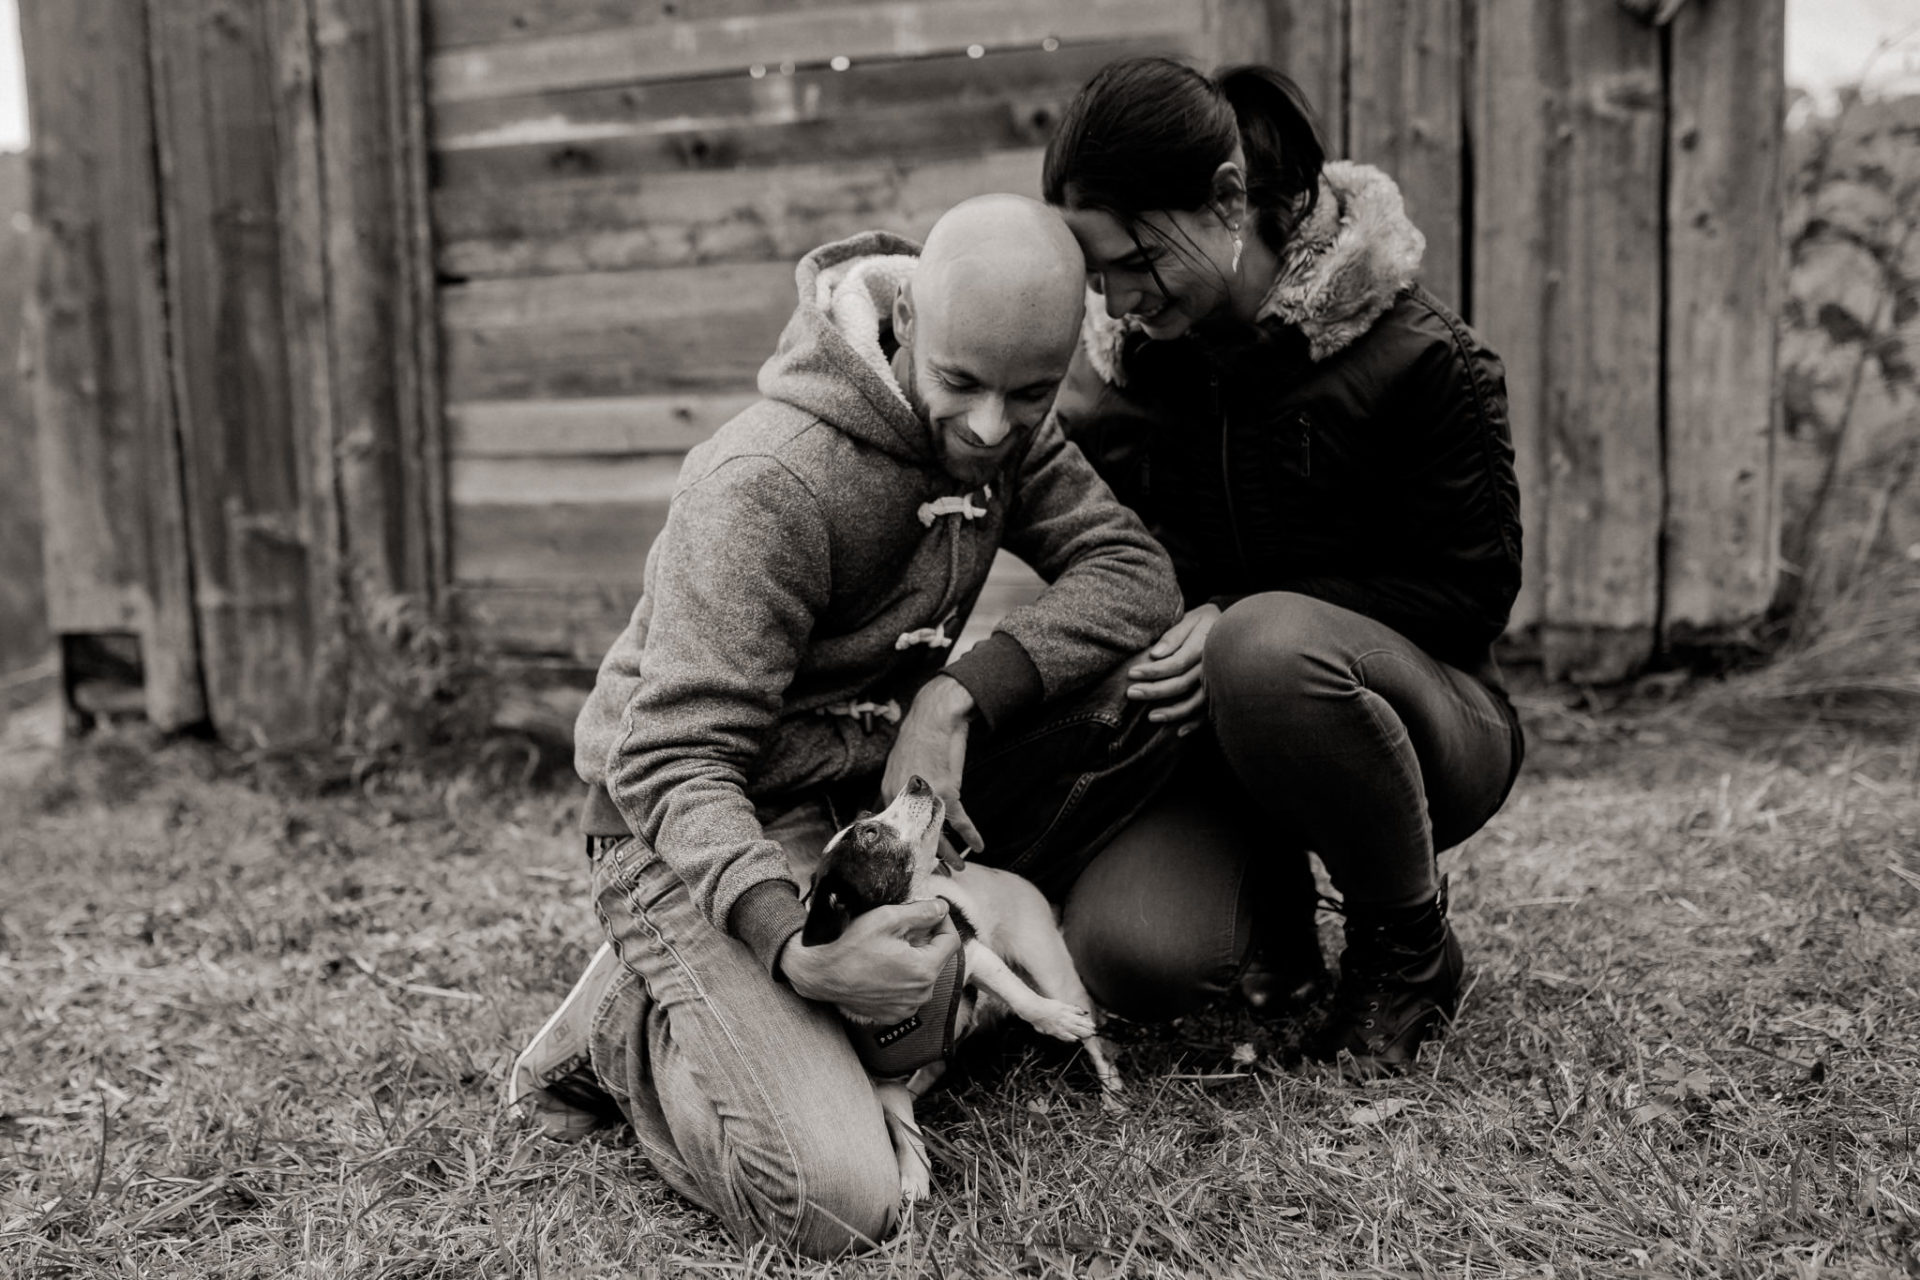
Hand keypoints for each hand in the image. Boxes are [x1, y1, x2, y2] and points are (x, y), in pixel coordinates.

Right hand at [779, 899, 960, 1022]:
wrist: (822, 976)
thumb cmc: (851, 948)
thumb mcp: (887, 919)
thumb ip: (921, 912)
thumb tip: (942, 908)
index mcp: (924, 970)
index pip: (951, 941)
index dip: (943, 922)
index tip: (930, 913)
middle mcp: (921, 994)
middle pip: (937, 958)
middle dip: (925, 940)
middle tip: (903, 928)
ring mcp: (908, 1007)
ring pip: (923, 976)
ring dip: (914, 959)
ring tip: (891, 948)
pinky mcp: (894, 1014)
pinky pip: (909, 992)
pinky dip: (903, 978)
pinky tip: (884, 967)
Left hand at [882, 675, 983, 853]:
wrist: (936, 718)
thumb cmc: (920, 736)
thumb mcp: (900, 763)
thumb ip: (900, 787)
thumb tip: (904, 801)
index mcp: (889, 791)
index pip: (895, 827)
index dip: (906, 845)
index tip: (913, 857)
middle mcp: (904, 798)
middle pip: (914, 837)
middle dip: (926, 857)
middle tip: (933, 872)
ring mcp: (926, 797)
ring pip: (937, 834)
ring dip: (949, 854)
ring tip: (956, 868)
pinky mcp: (948, 791)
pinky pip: (960, 821)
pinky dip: (970, 835)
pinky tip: (977, 845)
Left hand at [1126, 603, 1221, 733]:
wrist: (1233, 628)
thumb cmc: (1204, 622)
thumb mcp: (1190, 620)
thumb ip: (1173, 636)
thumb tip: (1155, 655)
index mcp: (1205, 645)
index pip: (1176, 663)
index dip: (1153, 670)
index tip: (1132, 673)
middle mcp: (1214, 666)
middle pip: (1183, 683)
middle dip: (1155, 691)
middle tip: (1131, 693)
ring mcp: (1220, 682)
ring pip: (1196, 702)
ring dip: (1173, 712)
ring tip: (1151, 717)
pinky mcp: (1222, 693)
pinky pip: (1209, 712)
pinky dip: (1196, 723)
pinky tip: (1179, 731)